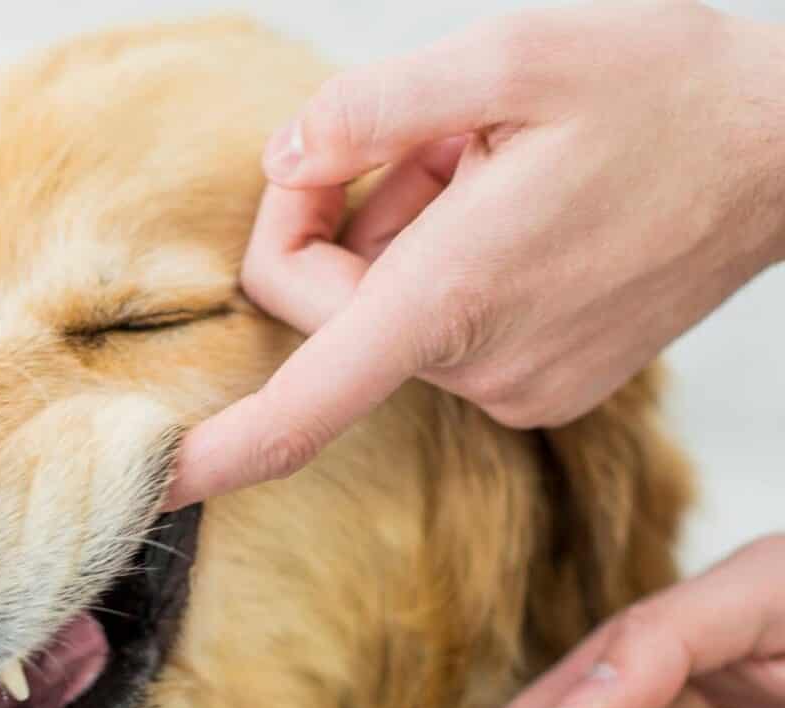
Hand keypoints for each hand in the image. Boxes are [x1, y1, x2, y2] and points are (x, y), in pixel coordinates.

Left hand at [167, 1, 784, 508]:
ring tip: (489, 171)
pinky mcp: (537, 387)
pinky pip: (435, 331)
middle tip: (431, 143)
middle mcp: (475, 366)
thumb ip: (368, 107)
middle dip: (342, 217)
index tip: (154, 485)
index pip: (301, 408)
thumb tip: (285, 159)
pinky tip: (510, 215)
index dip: (217, 455)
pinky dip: (442, 269)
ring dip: (403, 234)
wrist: (781, 149)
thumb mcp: (508, 52)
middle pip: (325, 310)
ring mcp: (511, 388)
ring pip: (383, 315)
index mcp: (451, 297)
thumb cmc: (662, 90)